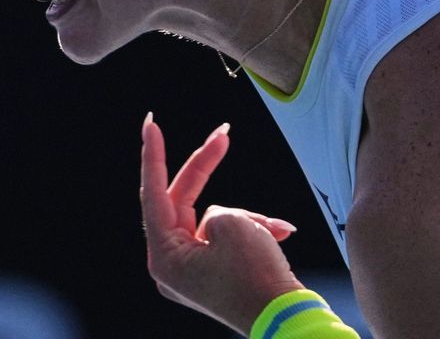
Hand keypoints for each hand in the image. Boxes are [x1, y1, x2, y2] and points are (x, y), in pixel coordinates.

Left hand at [141, 113, 303, 334]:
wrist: (289, 317)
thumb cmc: (255, 274)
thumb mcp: (230, 224)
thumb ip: (215, 211)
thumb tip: (217, 223)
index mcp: (164, 257)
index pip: (154, 194)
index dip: (153, 155)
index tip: (150, 123)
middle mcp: (173, 266)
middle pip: (184, 201)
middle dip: (206, 170)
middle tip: (222, 133)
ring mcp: (195, 272)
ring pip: (217, 218)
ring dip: (247, 218)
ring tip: (270, 233)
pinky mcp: (218, 274)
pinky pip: (230, 237)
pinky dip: (256, 231)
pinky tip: (281, 234)